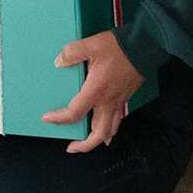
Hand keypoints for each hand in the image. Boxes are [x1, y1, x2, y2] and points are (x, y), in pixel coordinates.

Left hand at [43, 30, 142, 152]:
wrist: (144, 45)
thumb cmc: (119, 47)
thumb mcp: (91, 45)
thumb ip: (72, 53)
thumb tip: (59, 62)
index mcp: (96, 91)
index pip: (74, 113)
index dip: (59, 119)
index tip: (47, 118)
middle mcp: (108, 101)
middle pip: (98, 134)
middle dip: (84, 145)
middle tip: (72, 147)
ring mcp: (119, 101)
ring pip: (110, 130)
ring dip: (98, 140)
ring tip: (87, 141)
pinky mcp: (126, 97)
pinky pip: (118, 120)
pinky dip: (111, 128)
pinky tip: (107, 127)